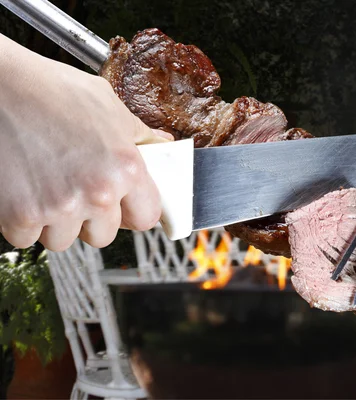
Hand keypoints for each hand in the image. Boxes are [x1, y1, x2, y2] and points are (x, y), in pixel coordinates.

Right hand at [0, 34, 172, 250]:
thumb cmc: (50, 89)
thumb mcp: (109, 105)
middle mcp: (97, 193)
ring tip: (48, 187)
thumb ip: (139, 134)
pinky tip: (23, 192)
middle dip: (92, 219)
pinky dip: (22, 223)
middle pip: (103, 235)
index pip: (146, 218)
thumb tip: (162, 145)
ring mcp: (58, 208)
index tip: (124, 206)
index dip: (134, 212)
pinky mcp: (20, 215)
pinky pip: (27, 239)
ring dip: (56, 223)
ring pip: (64, 240)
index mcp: (126, 169)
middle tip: (77, 190)